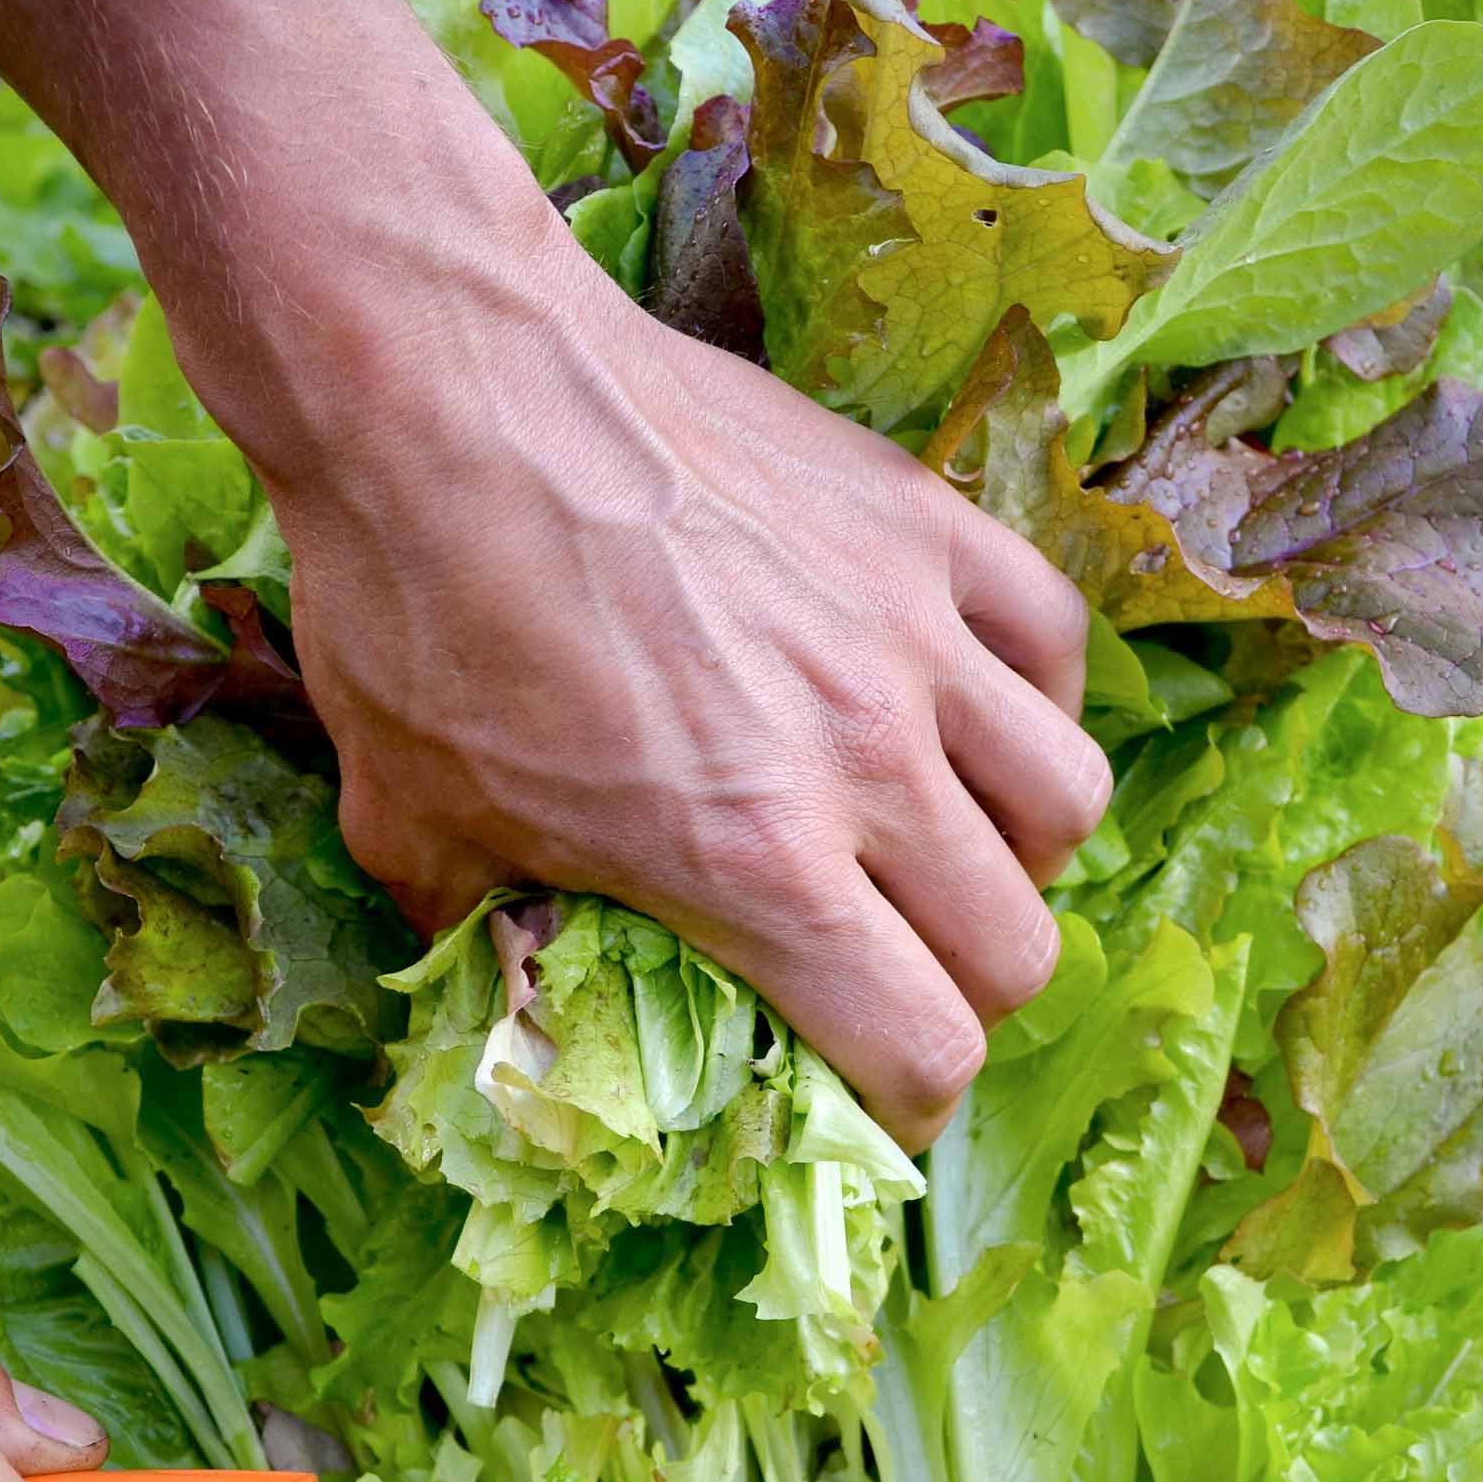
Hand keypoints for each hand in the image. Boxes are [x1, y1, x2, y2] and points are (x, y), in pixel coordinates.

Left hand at [249, 222, 1109, 1147]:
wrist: (440, 382)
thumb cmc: (414, 609)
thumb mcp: (413, 825)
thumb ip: (485, 938)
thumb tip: (515, 993)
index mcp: (752, 862)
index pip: (924, 1045)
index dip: (905, 1099)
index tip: (864, 1088)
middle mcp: (865, 762)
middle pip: (1017, 946)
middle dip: (962, 993)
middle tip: (895, 974)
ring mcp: (910, 634)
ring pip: (1068, 801)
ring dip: (1015, 853)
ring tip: (946, 841)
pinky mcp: (920, 522)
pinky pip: (1051, 641)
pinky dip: (1029, 699)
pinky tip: (964, 704)